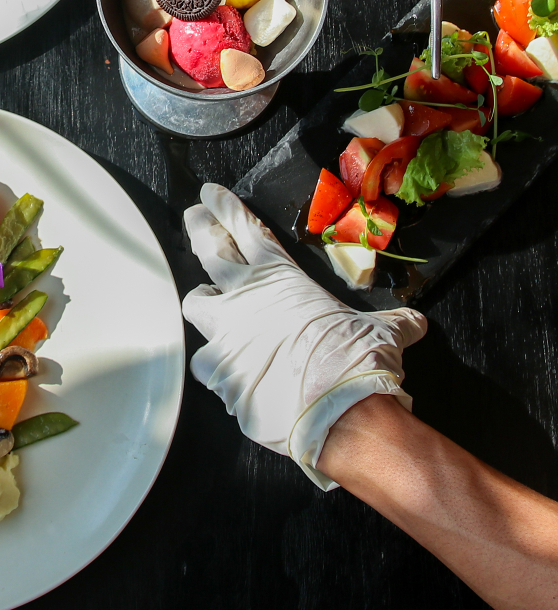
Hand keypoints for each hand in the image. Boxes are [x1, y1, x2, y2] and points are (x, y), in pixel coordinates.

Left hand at [182, 184, 426, 489]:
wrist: (340, 414)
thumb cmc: (359, 363)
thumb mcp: (382, 332)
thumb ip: (393, 322)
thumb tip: (414, 322)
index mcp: (280, 277)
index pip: (247, 230)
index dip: (226, 209)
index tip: (210, 195)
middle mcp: (245, 298)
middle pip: (209, 252)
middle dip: (200, 230)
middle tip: (194, 218)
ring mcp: (226, 334)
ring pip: (196, 302)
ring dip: (203, 299)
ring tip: (207, 299)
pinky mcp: (219, 372)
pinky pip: (204, 361)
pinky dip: (214, 362)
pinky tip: (222, 367)